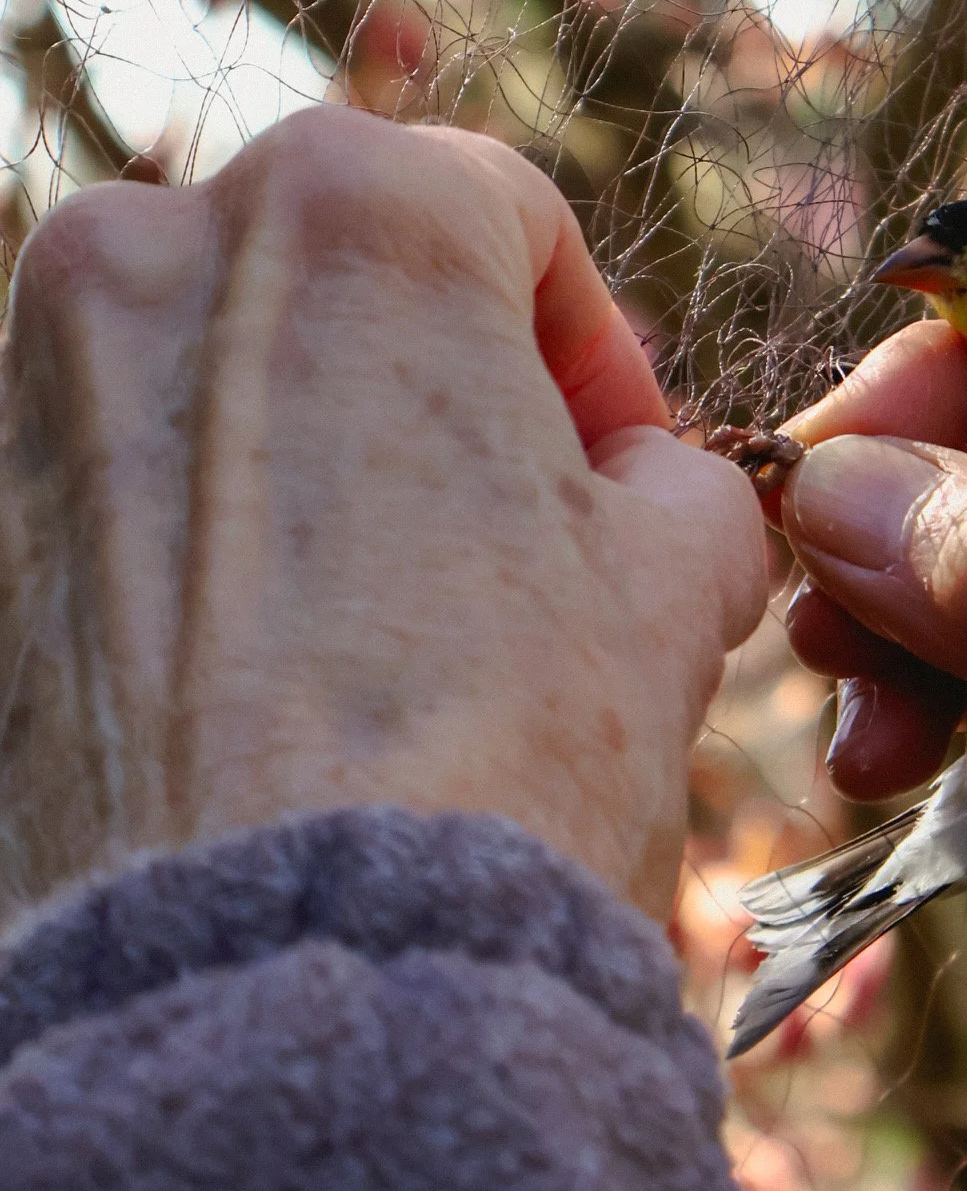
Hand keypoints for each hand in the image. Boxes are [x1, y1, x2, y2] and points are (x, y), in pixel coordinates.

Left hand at [0, 107, 766, 909]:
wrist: (275, 985)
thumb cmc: (495, 757)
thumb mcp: (673, 587)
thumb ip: (677, 485)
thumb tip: (647, 492)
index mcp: (353, 205)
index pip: (502, 214)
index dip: (591, 347)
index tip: (624, 466)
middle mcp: (155, 248)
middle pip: (331, 278)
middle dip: (432, 385)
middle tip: (511, 533)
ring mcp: (31, 392)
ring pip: (203, 377)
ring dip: (304, 459)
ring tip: (387, 620)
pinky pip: (106, 498)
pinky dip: (184, 551)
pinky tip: (266, 680)